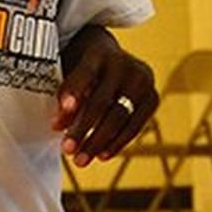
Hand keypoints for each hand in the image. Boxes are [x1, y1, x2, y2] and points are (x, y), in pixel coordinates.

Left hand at [54, 25, 157, 165]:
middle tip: (67, 150)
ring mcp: (142, 79)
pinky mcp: (153, 96)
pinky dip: (118, 142)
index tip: (58, 120)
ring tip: (80, 159)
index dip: (72, 95)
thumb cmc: (85, 69)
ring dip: (98, 141)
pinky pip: (136, 125)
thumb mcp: (72, 72)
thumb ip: (67, 95)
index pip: (85, 74)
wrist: (114, 59)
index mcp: (99, 51)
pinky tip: (102, 155)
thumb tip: (59, 126)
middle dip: (82, 129)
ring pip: (120, 116)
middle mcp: (124, 63)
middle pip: (101, 101)